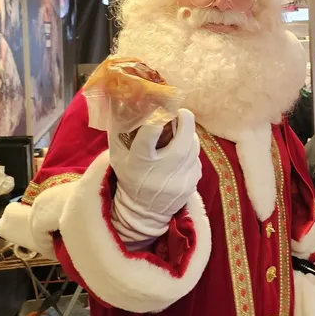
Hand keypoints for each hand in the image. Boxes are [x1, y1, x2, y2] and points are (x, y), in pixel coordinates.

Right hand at [109, 109, 201, 240]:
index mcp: (140, 163)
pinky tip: (183, 152)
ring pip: (193, 146)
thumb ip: (120, 132)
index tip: (159, 110)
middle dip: (185, 120)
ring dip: (189, 134)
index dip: (156, 121)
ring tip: (181, 130)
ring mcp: (181, 178)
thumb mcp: (118, 157)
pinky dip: (191, 151)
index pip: (149, 137)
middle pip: (183, 140)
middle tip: (181, 112)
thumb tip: (123, 103)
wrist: (145, 211)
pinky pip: (196, 159)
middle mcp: (162, 171)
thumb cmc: (130, 178)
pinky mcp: (193, 183)